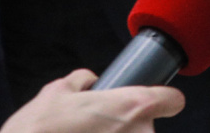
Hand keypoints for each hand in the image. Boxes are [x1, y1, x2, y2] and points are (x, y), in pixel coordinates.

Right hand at [0, 69, 183, 132]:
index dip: (163, 100)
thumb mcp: (55, 93)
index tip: (155, 104)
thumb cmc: (37, 132)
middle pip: (145, 129)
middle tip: (94, 130)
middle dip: (124, 129)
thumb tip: (89, 80)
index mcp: (132, 107)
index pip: (172, 100)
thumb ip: (80, 81)